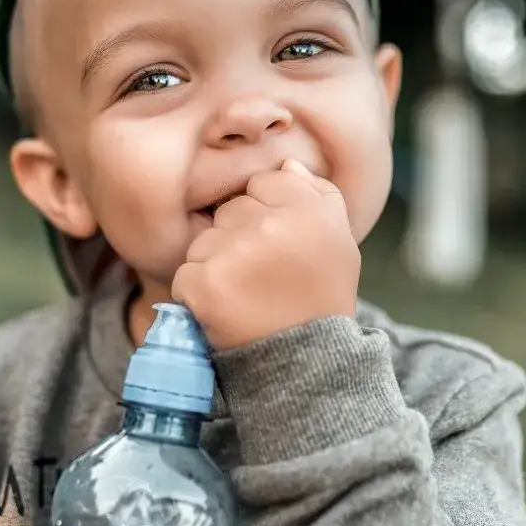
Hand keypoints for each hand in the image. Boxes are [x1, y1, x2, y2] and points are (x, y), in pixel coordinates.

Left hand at [173, 158, 359, 349]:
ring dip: (216, 264)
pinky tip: (225, 310)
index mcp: (309, 208)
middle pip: (231, 210)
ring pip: (205, 241)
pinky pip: (186, 273)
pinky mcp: (205, 283)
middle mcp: (272, 224)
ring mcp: (236, 253)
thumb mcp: (339, 240)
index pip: (263, 182)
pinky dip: (198, 293)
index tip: (280, 247)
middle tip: (263, 276)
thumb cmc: (321, 296)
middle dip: (240, 237)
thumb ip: (317, 193)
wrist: (308, 362)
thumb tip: (286, 163)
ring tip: (245, 295)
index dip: (268, 214)